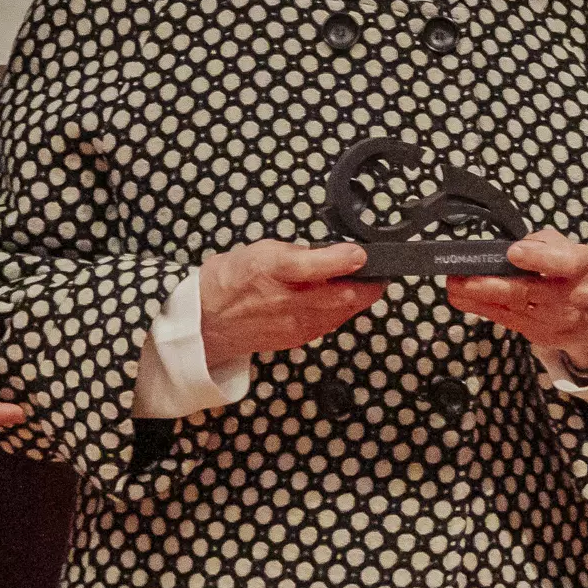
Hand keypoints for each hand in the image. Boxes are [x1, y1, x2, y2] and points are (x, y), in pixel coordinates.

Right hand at [198, 239, 384, 368]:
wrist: (209, 322)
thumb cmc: (230, 280)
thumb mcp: (260, 250)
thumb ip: (298, 252)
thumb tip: (333, 253)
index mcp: (271, 270)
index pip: (312, 267)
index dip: (341, 259)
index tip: (361, 253)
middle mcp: (286, 301)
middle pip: (343, 296)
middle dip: (369, 282)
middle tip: (379, 269)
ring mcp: (295, 324)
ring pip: (344, 311)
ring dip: (360, 297)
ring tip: (364, 281)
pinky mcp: (300, 338)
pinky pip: (333, 322)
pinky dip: (343, 309)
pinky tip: (341, 299)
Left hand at [443, 230, 587, 366]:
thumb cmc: (575, 274)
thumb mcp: (571, 248)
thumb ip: (543, 243)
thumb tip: (513, 248)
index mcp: (582, 267)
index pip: (563, 263)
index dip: (538, 258)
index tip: (512, 253)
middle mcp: (571, 296)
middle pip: (528, 291)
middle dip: (492, 286)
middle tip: (463, 279)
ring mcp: (554, 320)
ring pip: (512, 308)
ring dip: (478, 298)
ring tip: (454, 286)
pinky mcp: (538, 334)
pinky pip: (506, 319)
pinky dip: (482, 308)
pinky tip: (462, 298)